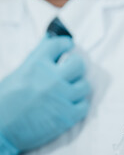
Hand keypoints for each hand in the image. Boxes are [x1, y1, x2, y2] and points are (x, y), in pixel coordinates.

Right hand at [0, 36, 90, 154]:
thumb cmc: (4, 103)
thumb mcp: (18, 75)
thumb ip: (37, 59)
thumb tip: (51, 39)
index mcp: (36, 65)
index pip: (59, 44)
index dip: (65, 43)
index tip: (69, 45)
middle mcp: (52, 78)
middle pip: (78, 63)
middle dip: (75, 66)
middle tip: (71, 71)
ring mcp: (62, 97)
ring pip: (85, 85)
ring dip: (77, 88)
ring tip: (68, 92)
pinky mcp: (68, 115)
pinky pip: (84, 105)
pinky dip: (79, 106)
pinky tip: (70, 106)